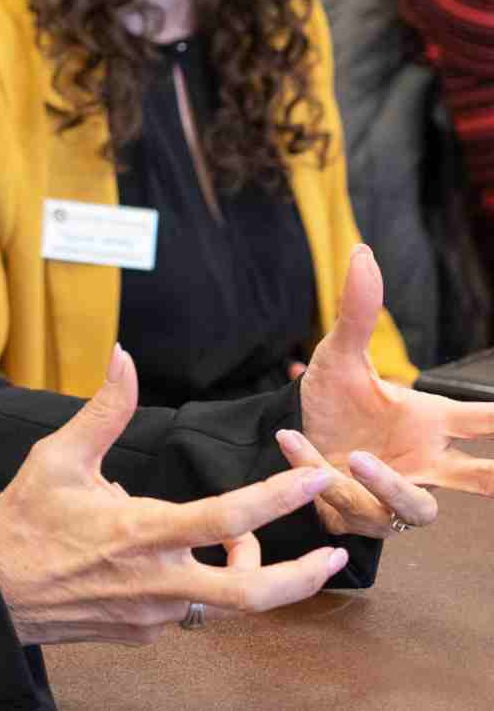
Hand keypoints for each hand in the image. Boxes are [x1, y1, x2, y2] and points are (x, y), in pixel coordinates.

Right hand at [0, 344, 347, 645]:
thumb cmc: (25, 518)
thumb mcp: (58, 456)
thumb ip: (104, 409)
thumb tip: (123, 356)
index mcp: (140, 533)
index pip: (225, 518)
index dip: (276, 497)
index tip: (313, 477)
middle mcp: (155, 582)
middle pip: (251, 594)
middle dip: (303, 575)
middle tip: (338, 552)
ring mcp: (152, 615)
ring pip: (222, 599)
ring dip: (243, 569)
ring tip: (239, 540)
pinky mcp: (143, 633)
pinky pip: (187, 608)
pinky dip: (196, 580)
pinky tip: (168, 556)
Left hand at [285, 244, 493, 538]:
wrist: (291, 438)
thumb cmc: (333, 402)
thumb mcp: (339, 355)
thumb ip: (357, 312)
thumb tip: (363, 252)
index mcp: (429, 420)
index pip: (482, 419)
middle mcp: (422, 461)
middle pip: (478, 479)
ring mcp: (394, 493)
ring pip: (415, 505)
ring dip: (386, 483)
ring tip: (354, 457)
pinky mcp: (360, 514)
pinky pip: (349, 502)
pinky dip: (319, 472)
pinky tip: (294, 444)